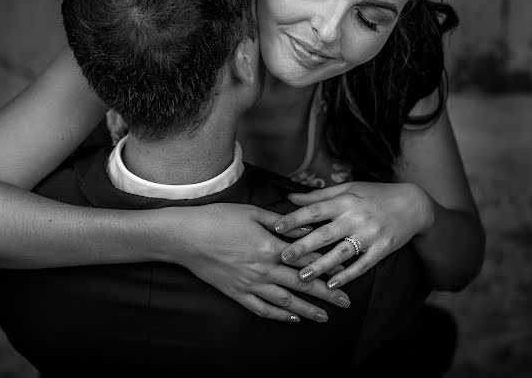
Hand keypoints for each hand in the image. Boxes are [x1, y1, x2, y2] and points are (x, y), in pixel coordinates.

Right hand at [172, 203, 351, 322]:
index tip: (345, 273)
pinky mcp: (236, 293)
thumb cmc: (218, 219)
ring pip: (285, 302)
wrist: (186, 237)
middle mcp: (263, 270)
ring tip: (325, 317)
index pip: (306, 260)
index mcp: (269, 247)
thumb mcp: (252, 213)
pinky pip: (261, 309)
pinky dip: (279, 316)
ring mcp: (250, 284)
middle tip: (345, 302)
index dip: (327, 267)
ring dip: (307, 310)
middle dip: (326, 294)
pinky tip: (292, 318)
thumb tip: (307, 228)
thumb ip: (282, 223)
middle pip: (301, 284)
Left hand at [274, 182, 434, 289]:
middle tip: (282, 257)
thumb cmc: (376, 195)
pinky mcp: (383, 249)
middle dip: (303, 246)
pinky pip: (363, 265)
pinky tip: (333, 284)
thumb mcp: (349, 188)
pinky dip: (348, 275)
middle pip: (325, 234)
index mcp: (346, 200)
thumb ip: (319, 196)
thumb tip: (291, 197)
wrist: (414, 204)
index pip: (315, 210)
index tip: (276, 227)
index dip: (295, 218)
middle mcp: (357, 217)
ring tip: (302, 276)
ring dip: (321, 266)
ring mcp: (371, 234)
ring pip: (341, 252)